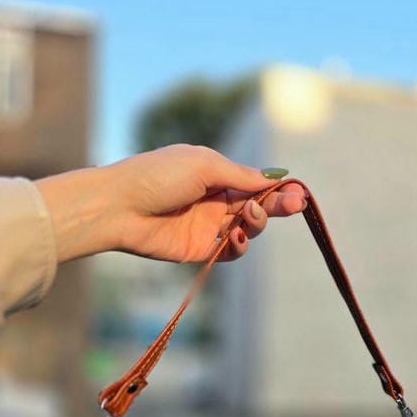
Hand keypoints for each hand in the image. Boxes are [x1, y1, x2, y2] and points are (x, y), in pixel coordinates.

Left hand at [35, 144, 306, 264]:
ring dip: (257, 223)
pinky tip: (237, 236)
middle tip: (295, 205)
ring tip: (249, 216)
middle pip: (256, 205)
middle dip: (277, 205)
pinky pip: (230, 251)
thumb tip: (274, 178)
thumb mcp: (204, 165)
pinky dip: (240, 245)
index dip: (278, 188)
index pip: (255, 182)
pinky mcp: (199, 249)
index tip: (298, 192)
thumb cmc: (157, 176)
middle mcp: (213, 199)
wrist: (119, 206)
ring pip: (247, 228)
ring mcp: (207, 225)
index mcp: (215, 173)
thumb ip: (240, 175)